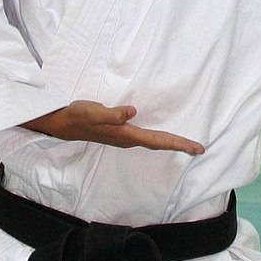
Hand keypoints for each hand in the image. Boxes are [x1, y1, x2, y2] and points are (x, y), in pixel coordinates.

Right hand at [24, 100, 204, 155]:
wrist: (61, 123)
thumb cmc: (78, 116)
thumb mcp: (94, 111)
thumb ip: (113, 114)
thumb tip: (132, 112)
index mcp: (126, 135)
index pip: (158, 141)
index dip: (178, 144)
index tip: (196, 148)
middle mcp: (128, 139)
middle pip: (159, 144)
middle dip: (179, 145)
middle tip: (199, 148)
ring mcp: (124, 137)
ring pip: (153, 141)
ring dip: (170, 143)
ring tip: (186, 144)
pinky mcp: (119, 132)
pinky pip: (146, 137)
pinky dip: (159, 138)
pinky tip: (162, 136)